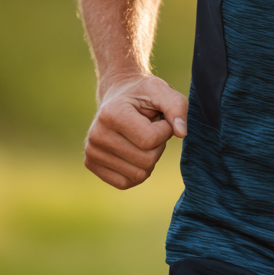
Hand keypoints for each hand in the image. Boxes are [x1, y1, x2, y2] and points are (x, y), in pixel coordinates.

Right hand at [84, 74, 187, 188]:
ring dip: (149, 158)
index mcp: (111, 114)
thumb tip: (182, 134)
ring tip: (141, 138)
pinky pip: (125, 183)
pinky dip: (137, 171)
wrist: (118, 94)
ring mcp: (92, 151)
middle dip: (158, 146)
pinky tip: (134, 152)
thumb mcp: (162, 91)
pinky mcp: (91, 164)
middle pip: (145, 161)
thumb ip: (177, 107)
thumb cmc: (142, 94)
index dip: (164, 131)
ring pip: (138, 175)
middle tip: (151, 129)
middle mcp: (97, 135)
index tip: (159, 118)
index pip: (150, 140)